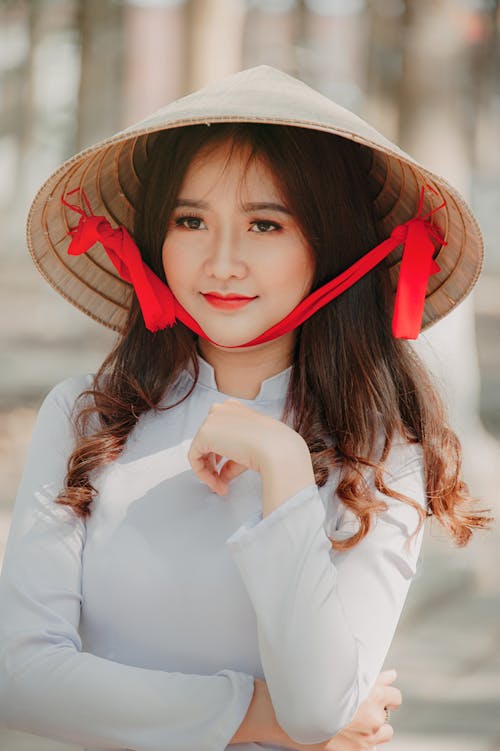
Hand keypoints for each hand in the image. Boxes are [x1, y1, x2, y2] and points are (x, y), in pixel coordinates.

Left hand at [187, 398, 306, 495]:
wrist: (276, 447)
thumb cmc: (271, 447)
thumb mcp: (249, 450)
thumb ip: (232, 460)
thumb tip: (222, 475)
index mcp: (233, 408)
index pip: (218, 432)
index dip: (218, 455)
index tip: (224, 471)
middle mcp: (220, 409)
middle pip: (206, 441)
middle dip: (212, 465)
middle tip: (221, 484)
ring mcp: (211, 419)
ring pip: (199, 450)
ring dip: (208, 472)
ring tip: (220, 487)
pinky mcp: (204, 433)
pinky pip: (194, 457)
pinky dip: (202, 473)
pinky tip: (215, 484)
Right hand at [274, 669, 400, 750]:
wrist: (298, 712)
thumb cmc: (318, 688)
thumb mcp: (345, 676)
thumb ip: (371, 676)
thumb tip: (392, 675)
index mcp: (373, 695)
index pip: (395, 696)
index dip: (386, 693)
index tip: (380, 693)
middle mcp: (374, 717)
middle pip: (388, 714)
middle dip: (377, 710)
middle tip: (360, 706)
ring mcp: (367, 738)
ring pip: (384, 733)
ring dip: (374, 727)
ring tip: (355, 721)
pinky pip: (370, 747)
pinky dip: (362, 741)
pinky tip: (348, 733)